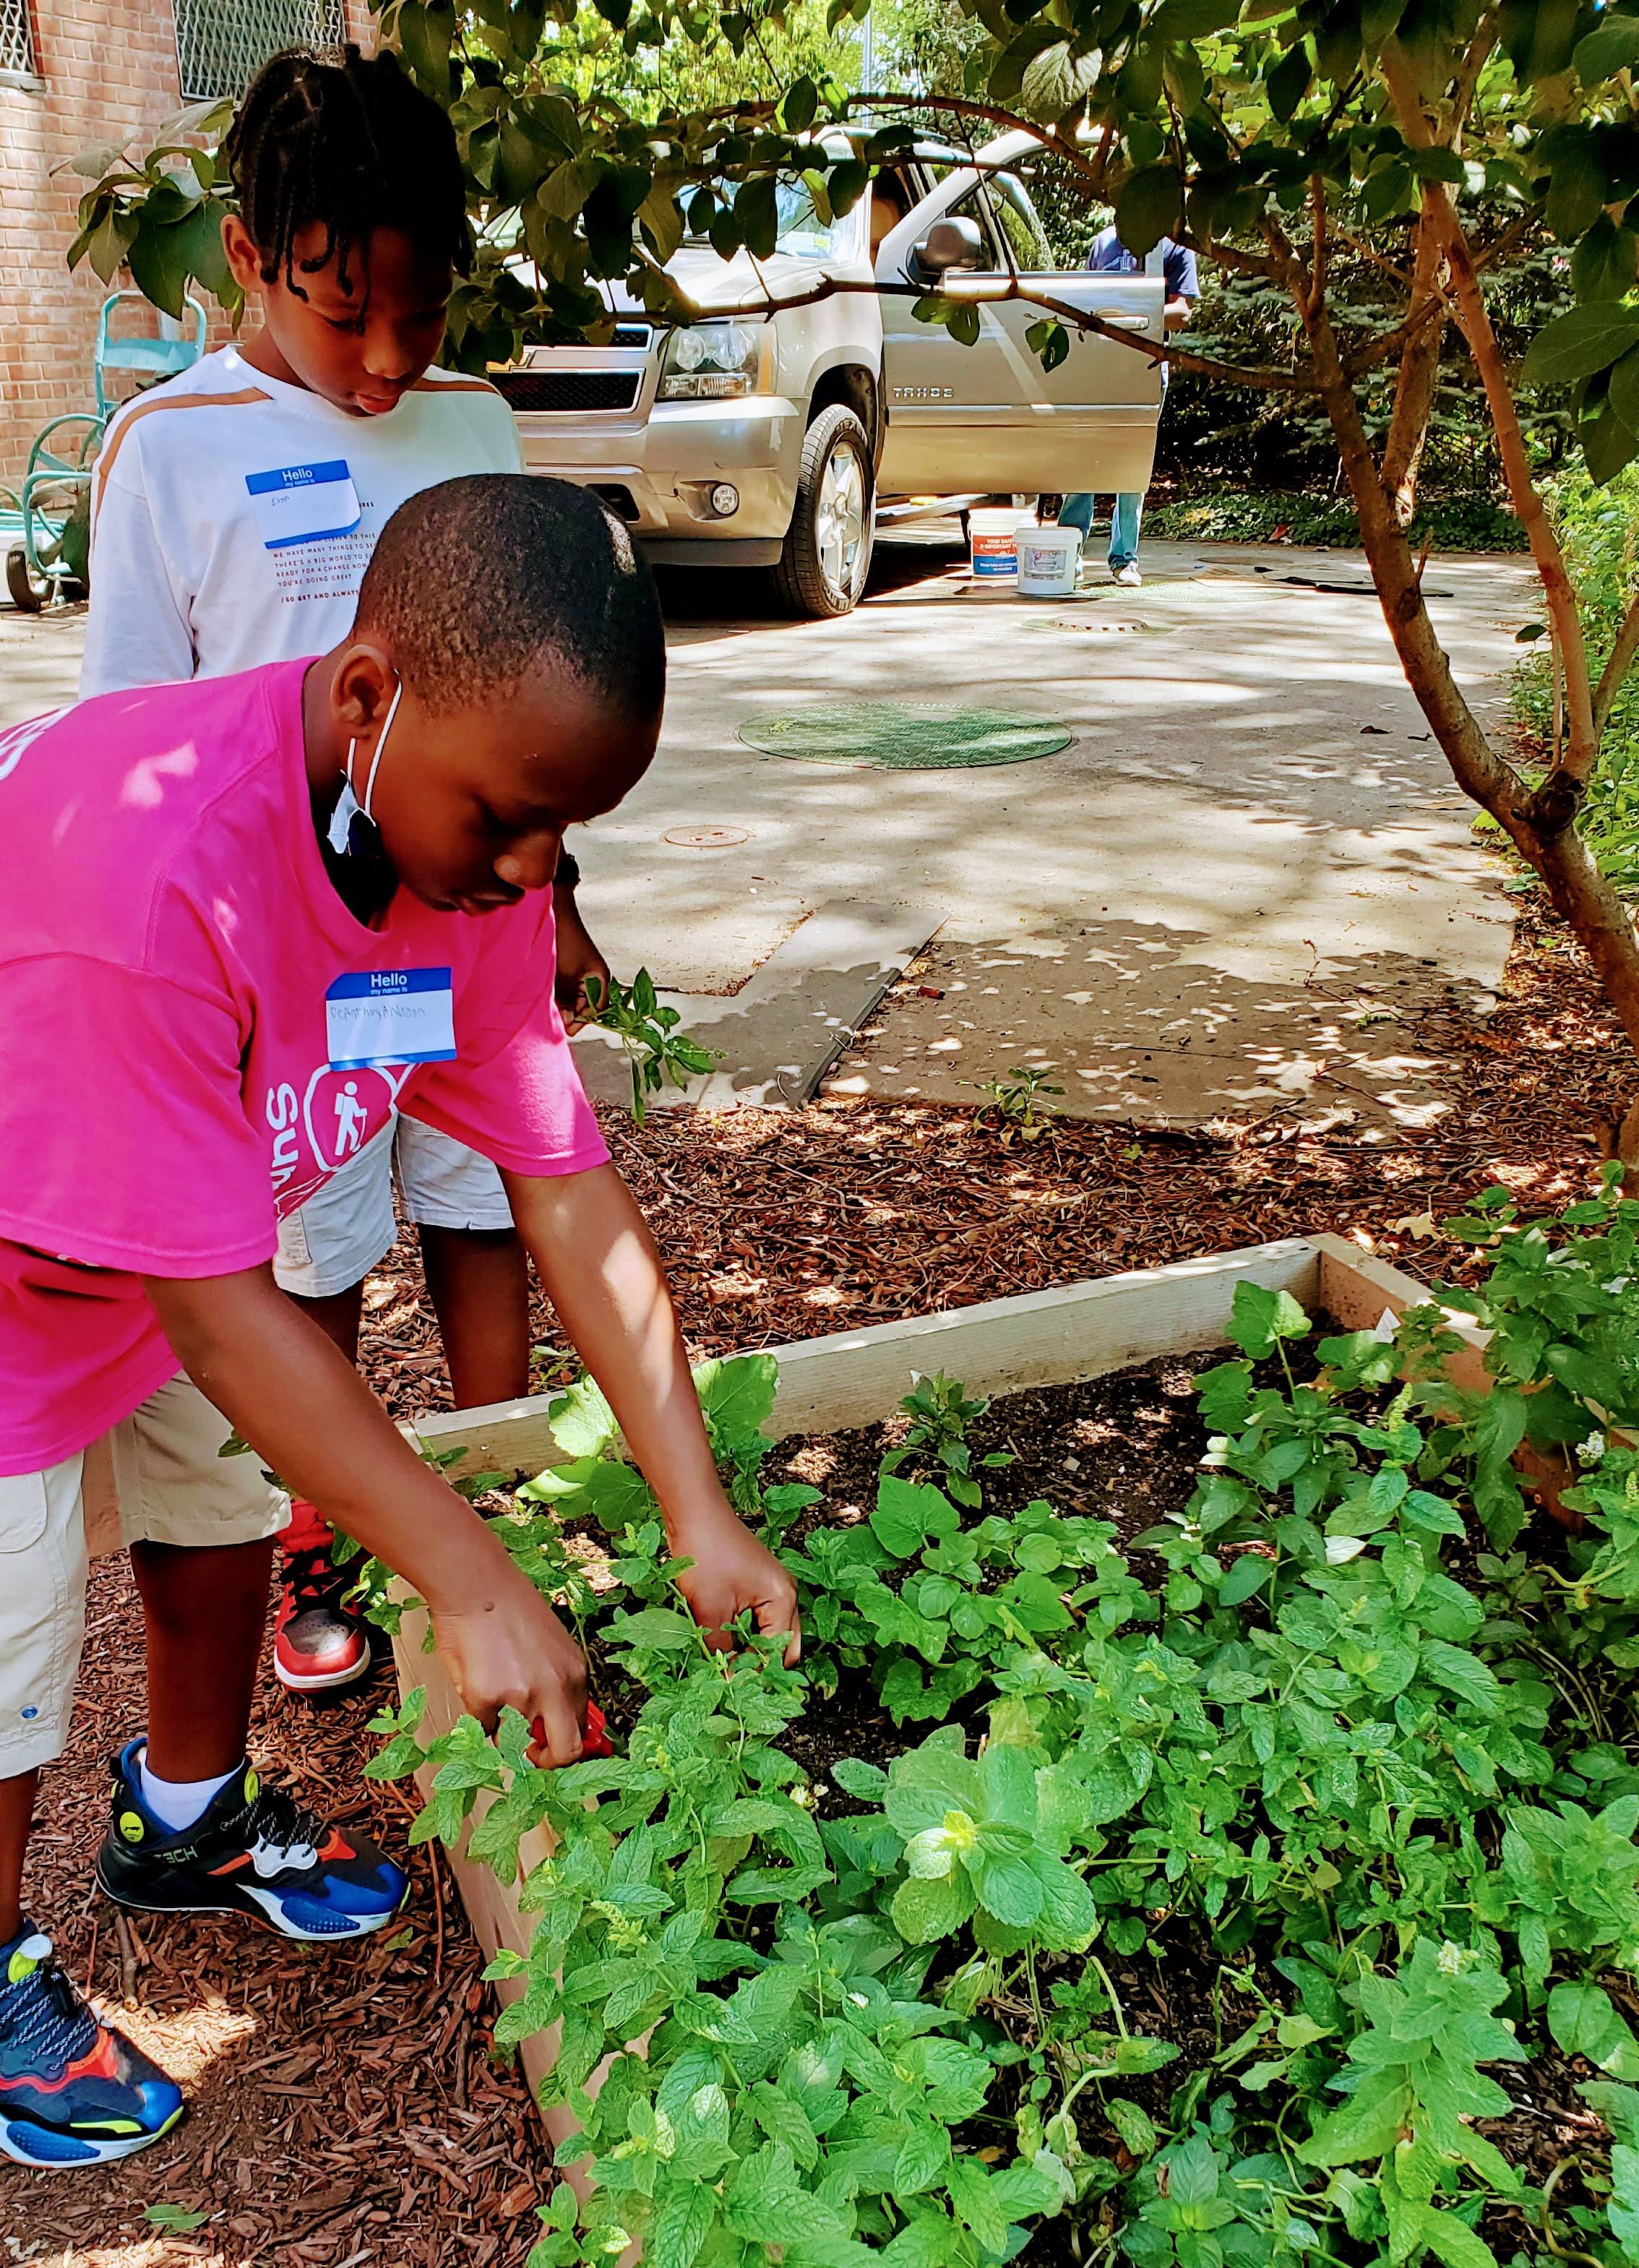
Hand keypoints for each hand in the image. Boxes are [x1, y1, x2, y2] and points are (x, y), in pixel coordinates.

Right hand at [430, 1560, 589, 1767]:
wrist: (476, 1583)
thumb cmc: (509, 1608)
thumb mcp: (550, 1646)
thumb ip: (556, 1683)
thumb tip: (551, 1725)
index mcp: (574, 1674)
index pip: (581, 1729)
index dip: (562, 1743)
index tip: (546, 1745)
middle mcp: (555, 1688)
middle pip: (567, 1752)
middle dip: (547, 1762)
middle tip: (529, 1753)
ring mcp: (521, 1696)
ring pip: (514, 1741)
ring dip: (503, 1730)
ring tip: (492, 1692)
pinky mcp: (486, 1698)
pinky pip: (482, 1726)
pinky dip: (477, 1713)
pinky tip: (475, 1679)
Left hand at [553, 885, 611, 1033]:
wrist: (557, 915)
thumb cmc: (565, 941)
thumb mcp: (565, 975)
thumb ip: (567, 1000)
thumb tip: (567, 1022)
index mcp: (601, 978)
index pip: (597, 1008)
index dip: (583, 1020)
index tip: (568, 1030)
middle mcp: (596, 977)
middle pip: (587, 1005)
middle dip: (573, 1014)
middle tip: (557, 1022)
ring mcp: (585, 974)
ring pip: (577, 998)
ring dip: (567, 1005)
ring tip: (554, 1011)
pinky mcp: (573, 970)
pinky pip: (571, 990)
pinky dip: (562, 996)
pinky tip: (552, 999)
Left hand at [670, 1500, 801, 1665]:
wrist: (694, 1512)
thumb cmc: (706, 1555)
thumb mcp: (711, 1610)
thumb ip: (722, 1648)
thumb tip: (726, 1679)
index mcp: (783, 1600)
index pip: (777, 1652)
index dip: (755, 1674)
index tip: (731, 1689)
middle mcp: (786, 1594)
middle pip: (783, 1645)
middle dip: (761, 1665)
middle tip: (734, 1681)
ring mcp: (773, 1587)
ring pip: (770, 1632)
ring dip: (751, 1649)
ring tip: (726, 1664)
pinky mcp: (757, 1583)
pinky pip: (758, 1617)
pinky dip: (744, 1632)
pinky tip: (723, 1640)